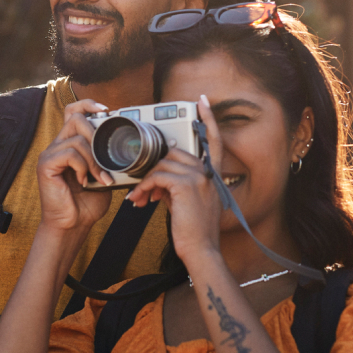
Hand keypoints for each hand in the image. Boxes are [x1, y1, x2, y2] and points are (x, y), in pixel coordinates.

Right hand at [35, 99, 114, 231]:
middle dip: (97, 135)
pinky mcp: (45, 165)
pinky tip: (84, 181)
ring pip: (77, 138)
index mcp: (69, 145)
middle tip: (106, 158)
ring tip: (100, 178)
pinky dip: (83, 167)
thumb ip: (107, 159)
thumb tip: (126, 148)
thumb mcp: (103, 176)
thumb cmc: (86, 203)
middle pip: (76, 118)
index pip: (73, 111)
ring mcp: (49, 154)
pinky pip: (70, 154)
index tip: (106, 110)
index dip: (88, 104)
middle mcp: (57, 146)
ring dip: (95, 160)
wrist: (72, 225)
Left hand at [127, 94, 224, 257]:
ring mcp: (198, 177)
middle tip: (142, 189)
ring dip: (145, 182)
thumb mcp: (188, 202)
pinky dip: (144, 187)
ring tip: (139, 199)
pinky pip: (156, 176)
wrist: (200, 251)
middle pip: (174, 153)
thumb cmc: (193, 231)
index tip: (202, 101)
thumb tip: (157, 178)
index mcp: (212, 174)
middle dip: (154, 168)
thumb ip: (178, 184)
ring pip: (162, 165)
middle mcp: (208, 172)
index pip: (214, 140)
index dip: (208, 119)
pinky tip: (140, 200)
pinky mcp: (185, 186)